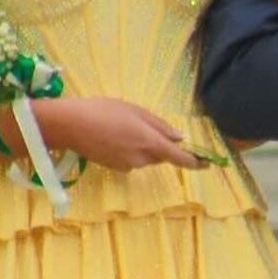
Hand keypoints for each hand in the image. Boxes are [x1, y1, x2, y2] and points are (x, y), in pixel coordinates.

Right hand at [40, 96, 202, 169]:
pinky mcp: (115, 168)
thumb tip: (179, 138)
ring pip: (145, 156)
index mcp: (150, 143)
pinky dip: (128, 148)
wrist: (70, 126)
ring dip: (142, 144)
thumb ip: (159, 126)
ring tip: (122, 125)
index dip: (195, 161)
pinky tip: (112, 135)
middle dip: (159, 143)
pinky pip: (131, 159)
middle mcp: (142, 159)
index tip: (207, 163)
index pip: (179, 157)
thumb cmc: (103, 111)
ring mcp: (128, 165)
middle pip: (160, 154)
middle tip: (142, 124)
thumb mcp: (135, 111)